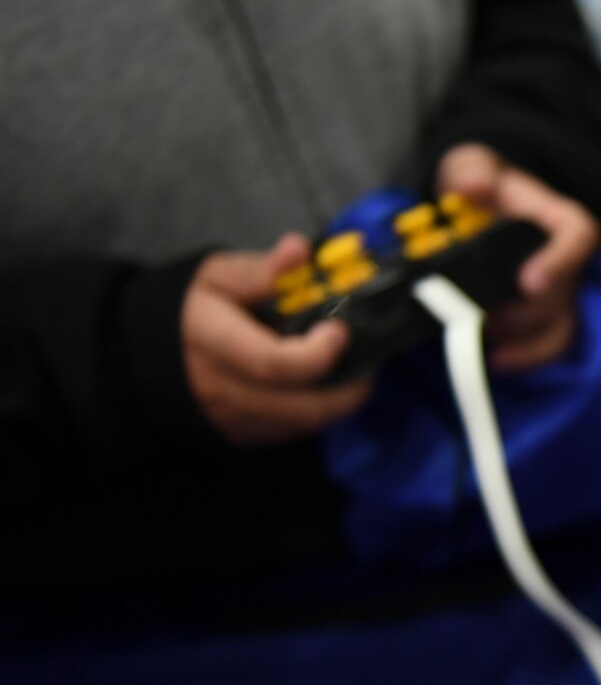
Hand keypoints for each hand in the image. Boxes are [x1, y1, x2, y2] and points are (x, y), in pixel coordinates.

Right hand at [181, 234, 371, 444]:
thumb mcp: (218, 277)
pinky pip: (294, 431)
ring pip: (304, 423)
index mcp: (212, 343)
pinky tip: (326, 384)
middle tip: (366, 356)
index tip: (340, 330)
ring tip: (351, 368)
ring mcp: (232, 420)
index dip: (318, 353)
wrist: (151, 353)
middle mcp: (221, 390)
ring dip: (340, 400)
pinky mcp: (242, 435)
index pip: (273, 364)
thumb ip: (260, 270)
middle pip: (301, 406)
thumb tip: (299, 249)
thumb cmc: (193, 308)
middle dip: (347, 385)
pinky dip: (320, 411)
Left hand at [435, 143, 600, 371]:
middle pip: (562, 294)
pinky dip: (526, 358)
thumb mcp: (472, 164)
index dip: (560, 262)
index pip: (579, 237)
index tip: (529, 282)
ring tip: (482, 335)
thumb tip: (473, 187)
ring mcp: (559, 293)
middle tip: (479, 314)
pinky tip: (496, 361)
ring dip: (522, 338)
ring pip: (559, 326)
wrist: (480, 206)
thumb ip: (472, 172)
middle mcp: (567, 261)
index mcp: (560, 220)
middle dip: (523, 311)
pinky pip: (548, 345)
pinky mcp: (543, 317)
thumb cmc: (481, 183)